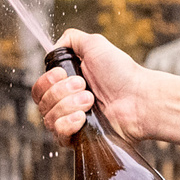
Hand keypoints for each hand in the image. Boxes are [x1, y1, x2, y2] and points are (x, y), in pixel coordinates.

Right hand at [33, 29, 161, 142]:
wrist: (140, 99)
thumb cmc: (122, 73)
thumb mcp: (95, 44)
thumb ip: (71, 39)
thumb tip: (54, 47)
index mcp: (67, 84)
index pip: (39, 88)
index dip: (47, 80)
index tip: (64, 74)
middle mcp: (66, 103)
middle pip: (41, 102)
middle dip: (61, 92)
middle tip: (86, 88)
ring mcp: (72, 122)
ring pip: (48, 118)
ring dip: (68, 105)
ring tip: (91, 101)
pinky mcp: (80, 140)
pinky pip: (58, 135)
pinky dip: (67, 124)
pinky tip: (82, 118)